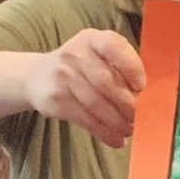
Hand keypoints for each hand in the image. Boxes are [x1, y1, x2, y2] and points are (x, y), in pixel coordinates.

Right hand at [24, 29, 144, 148]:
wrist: (36, 76)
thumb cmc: (80, 66)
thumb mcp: (97, 55)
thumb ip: (119, 67)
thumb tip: (143, 97)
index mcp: (91, 39)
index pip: (113, 45)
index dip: (131, 66)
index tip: (141, 86)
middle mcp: (74, 54)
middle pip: (105, 81)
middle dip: (127, 104)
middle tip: (138, 117)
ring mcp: (62, 77)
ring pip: (96, 104)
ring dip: (117, 122)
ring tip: (129, 130)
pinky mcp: (55, 100)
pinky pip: (85, 119)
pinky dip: (104, 132)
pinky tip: (116, 139)